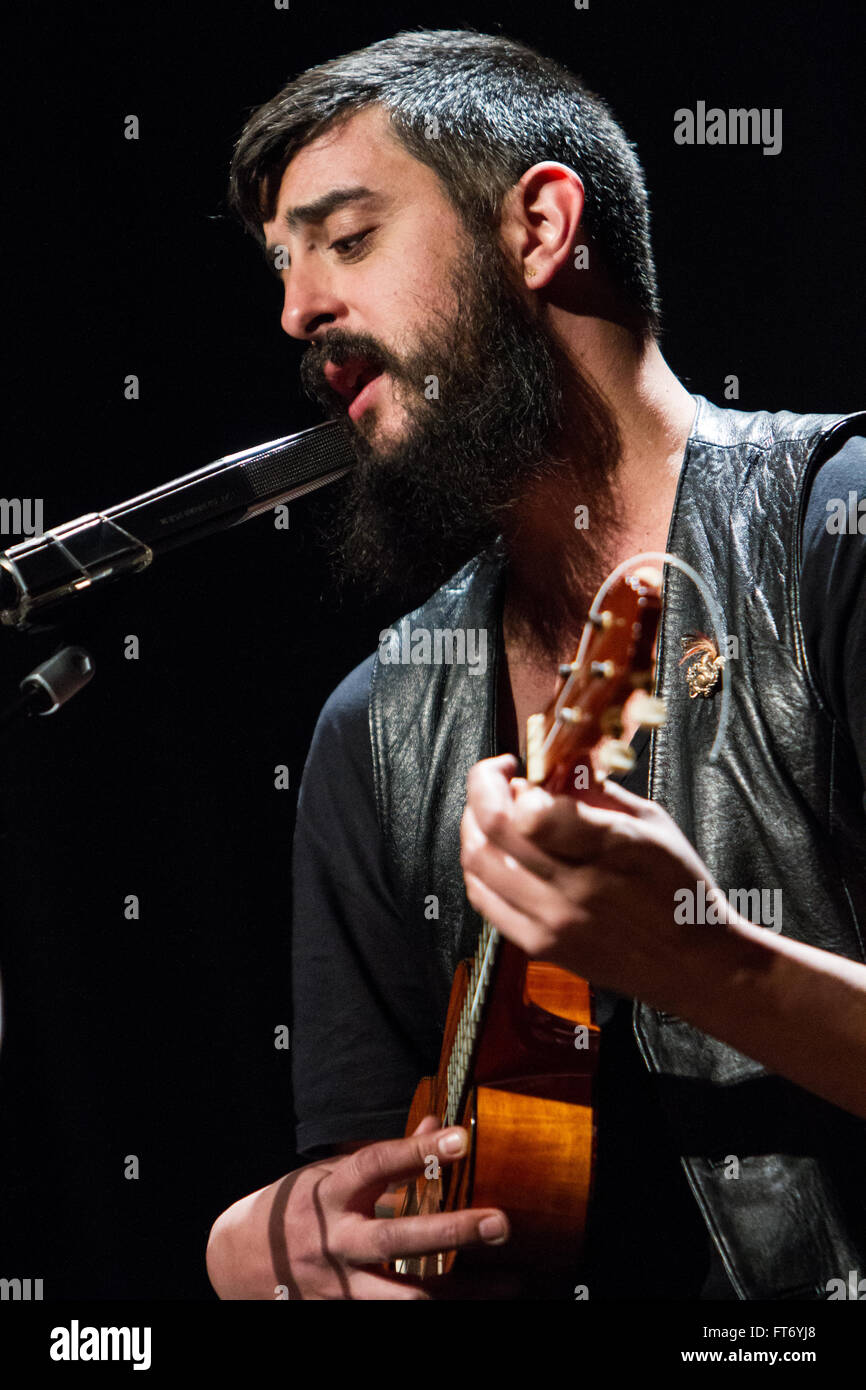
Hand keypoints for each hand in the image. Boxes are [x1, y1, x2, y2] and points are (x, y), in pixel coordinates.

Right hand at [277, 1116, 512, 1298]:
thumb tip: (437, 1122)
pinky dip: (442, 1315)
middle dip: (452, 1232)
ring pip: (406, 1298)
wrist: (238, 1264)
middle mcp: (335, 1243)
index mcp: (330, 1194)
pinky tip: (477, 1307)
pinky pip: (396, 1321)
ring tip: (511, 1281)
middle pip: (397, 1239)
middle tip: (501, 1222)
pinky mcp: (343, 1317)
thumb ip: (386, 1157)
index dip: (418, 1150)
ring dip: (464, 1293)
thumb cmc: (296, 1209)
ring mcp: (339, 1288)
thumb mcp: (330, 1172)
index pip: (376, 1164)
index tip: (462, 1138)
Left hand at [460, 753, 726, 1007]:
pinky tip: (494, 852)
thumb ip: (598, 792)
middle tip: (497, 778)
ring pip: (478, 863)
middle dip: (482, 790)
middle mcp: (574, 889)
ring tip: (490, 810)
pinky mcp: (540, 947)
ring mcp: (552, 922)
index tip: (521, 770)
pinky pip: (484, 900)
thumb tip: (555, 766)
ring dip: (473, 825)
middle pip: (493, 830)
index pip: (532, 811)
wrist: (695, 964)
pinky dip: (478, 866)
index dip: (511, 782)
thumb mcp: (653, 824)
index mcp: (611, 849)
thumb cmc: (680, 890)